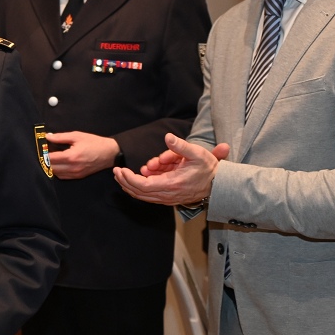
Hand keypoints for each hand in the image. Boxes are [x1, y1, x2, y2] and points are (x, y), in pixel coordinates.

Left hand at [45, 131, 119, 178]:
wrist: (109, 153)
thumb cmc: (93, 142)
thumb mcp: (76, 136)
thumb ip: (60, 137)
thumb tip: (47, 136)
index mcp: (71, 156)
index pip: (50, 158)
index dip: (43, 153)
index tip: (41, 148)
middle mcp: (72, 167)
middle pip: (51, 168)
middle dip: (45, 160)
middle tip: (44, 153)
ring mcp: (75, 174)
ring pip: (56, 173)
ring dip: (51, 167)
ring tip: (51, 158)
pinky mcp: (78, 177)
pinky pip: (62, 177)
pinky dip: (57, 171)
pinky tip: (58, 164)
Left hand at [114, 133, 228, 205]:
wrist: (218, 185)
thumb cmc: (208, 169)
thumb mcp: (198, 153)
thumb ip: (180, 146)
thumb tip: (167, 137)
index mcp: (172, 184)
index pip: (143, 186)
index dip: (129, 179)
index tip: (120, 170)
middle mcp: (168, 194)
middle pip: (139, 192)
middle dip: (125, 181)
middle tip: (115, 171)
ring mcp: (167, 198)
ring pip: (143, 195)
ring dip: (130, 185)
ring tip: (120, 174)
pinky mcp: (168, 198)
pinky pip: (149, 195)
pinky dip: (139, 187)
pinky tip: (134, 178)